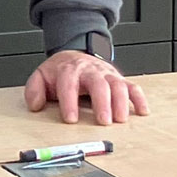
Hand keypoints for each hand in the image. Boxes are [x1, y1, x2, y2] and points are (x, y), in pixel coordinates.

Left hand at [23, 50, 149, 124]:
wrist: (75, 55)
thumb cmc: (61, 72)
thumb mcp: (42, 76)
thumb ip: (34, 89)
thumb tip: (35, 105)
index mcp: (69, 70)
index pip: (68, 83)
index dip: (69, 101)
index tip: (70, 119)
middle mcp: (90, 71)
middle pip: (98, 83)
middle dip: (101, 102)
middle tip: (103, 121)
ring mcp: (107, 75)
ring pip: (118, 85)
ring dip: (121, 102)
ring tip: (120, 120)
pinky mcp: (120, 79)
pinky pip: (133, 86)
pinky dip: (139, 98)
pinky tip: (142, 112)